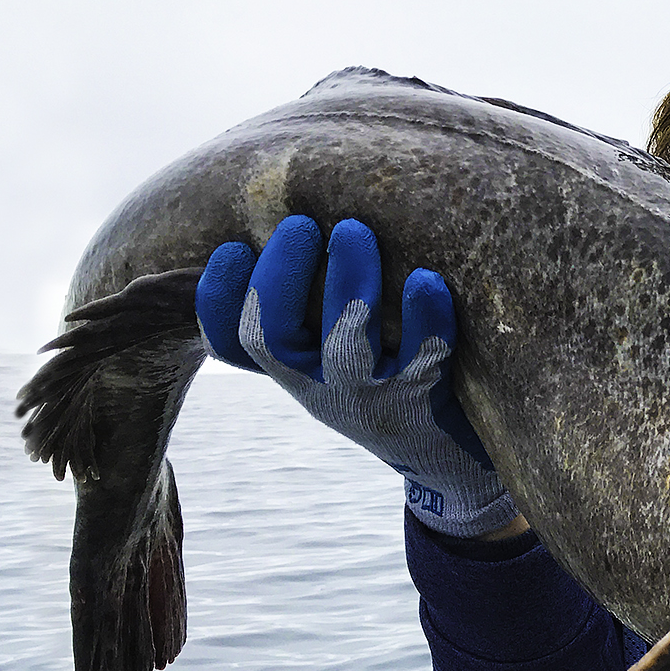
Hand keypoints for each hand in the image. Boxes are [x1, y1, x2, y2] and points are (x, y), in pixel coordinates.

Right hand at [195, 214, 516, 536]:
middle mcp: (322, 384)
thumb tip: (295, 210)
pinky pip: (424, 356)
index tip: (231, 247)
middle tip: (301, 224)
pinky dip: (426, 317)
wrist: (453, 460)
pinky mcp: (428, 397)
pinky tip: (427, 280)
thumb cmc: (391, 378)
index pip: (229, 342)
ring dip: (348, 284)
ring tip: (354, 231)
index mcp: (293, 367)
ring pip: (345, 343)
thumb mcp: (340, 351)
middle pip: (271, 336)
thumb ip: (317, 301)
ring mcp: (373, 395)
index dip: (216, 298)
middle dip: (280, 275)